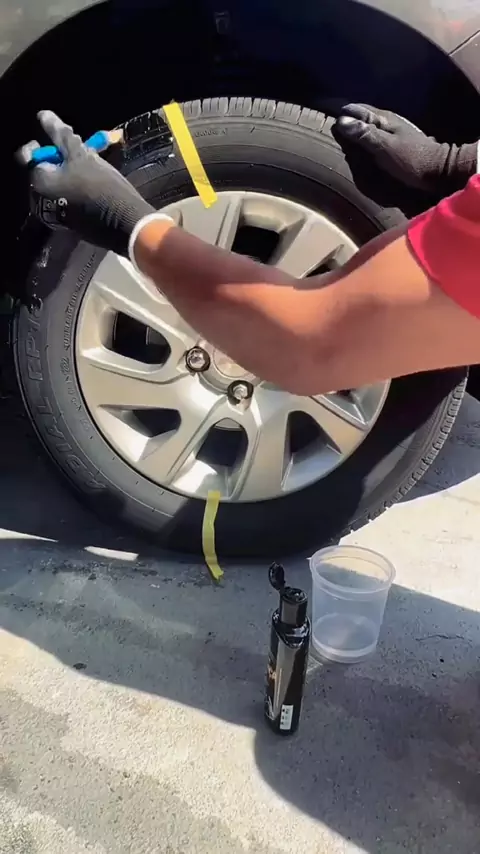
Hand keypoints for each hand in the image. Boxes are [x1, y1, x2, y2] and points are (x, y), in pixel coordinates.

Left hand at [18, 111, 153, 255]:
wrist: (125, 222)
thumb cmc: (101, 185)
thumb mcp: (81, 155)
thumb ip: (61, 135)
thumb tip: (43, 115)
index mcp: (39, 182)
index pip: (31, 156)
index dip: (47, 144)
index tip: (65, 141)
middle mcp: (42, 200)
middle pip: (48, 170)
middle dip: (65, 158)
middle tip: (85, 151)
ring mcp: (58, 214)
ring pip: (61, 183)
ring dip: (75, 171)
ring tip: (95, 165)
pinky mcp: (73, 222)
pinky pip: (71, 197)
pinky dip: (80, 187)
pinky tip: (98, 184)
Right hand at [335, 103, 476, 193]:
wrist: (438, 171)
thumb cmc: (411, 159)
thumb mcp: (384, 147)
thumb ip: (364, 134)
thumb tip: (340, 121)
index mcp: (383, 118)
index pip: (356, 110)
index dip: (341, 115)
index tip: (325, 122)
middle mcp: (387, 121)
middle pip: (360, 117)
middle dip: (346, 122)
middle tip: (329, 132)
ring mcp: (392, 132)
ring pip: (367, 127)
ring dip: (354, 132)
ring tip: (340, 141)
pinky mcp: (395, 144)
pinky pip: (373, 138)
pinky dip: (364, 141)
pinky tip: (359, 150)